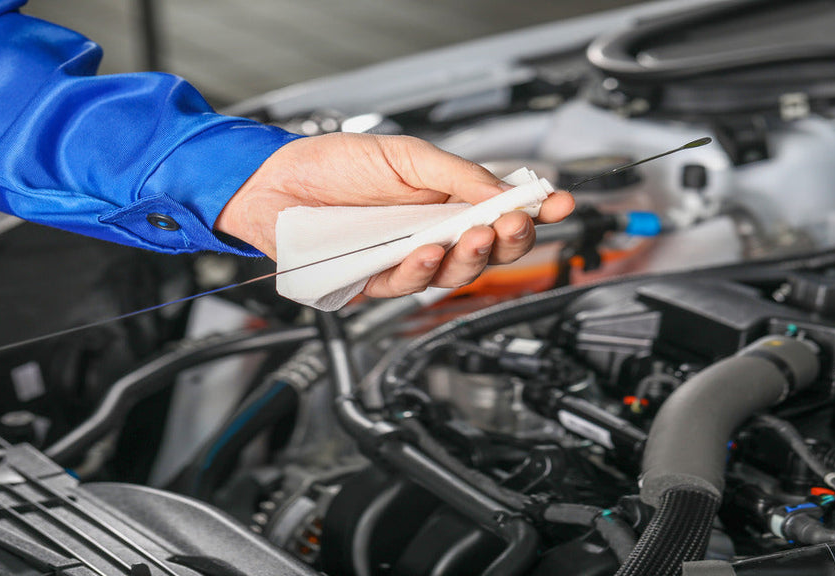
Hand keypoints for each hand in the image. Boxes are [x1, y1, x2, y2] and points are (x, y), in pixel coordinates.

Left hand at [215, 132, 573, 297]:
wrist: (273, 182)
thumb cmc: (333, 165)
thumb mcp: (404, 156)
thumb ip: (455, 175)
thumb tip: (503, 189)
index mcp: (446, 203)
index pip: (500, 213)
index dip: (533, 213)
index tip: (560, 204)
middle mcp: (431, 235)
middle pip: (487, 252)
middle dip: (508, 241)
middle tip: (514, 225)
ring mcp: (403, 261)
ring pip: (452, 275)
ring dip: (469, 258)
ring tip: (475, 235)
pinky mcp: (372, 283)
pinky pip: (405, 286)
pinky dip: (420, 270)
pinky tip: (425, 251)